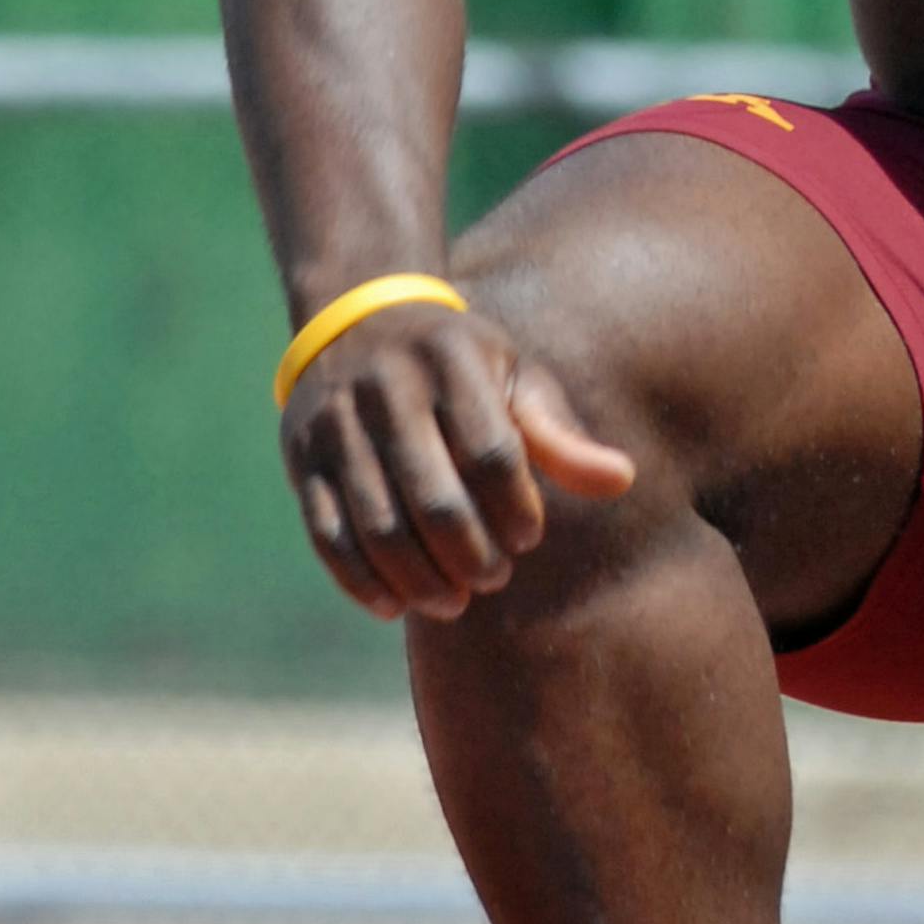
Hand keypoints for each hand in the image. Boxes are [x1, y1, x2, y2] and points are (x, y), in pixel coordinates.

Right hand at [280, 299, 633, 621]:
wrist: (356, 319)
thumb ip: (560, 434)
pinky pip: (327, 533)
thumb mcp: (513, 377)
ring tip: (454, 600)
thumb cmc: (460, 365)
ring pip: (377, 524)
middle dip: (470, 554)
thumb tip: (621, 480)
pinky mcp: (302, 459)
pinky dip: (360, 579)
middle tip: (494, 578)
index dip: (516, 507)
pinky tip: (395, 604)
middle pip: (434, 497)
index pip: (492, 452)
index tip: (528, 538)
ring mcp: (334, 424)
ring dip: (420, 577)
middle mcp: (385, 387)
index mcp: (450, 360)